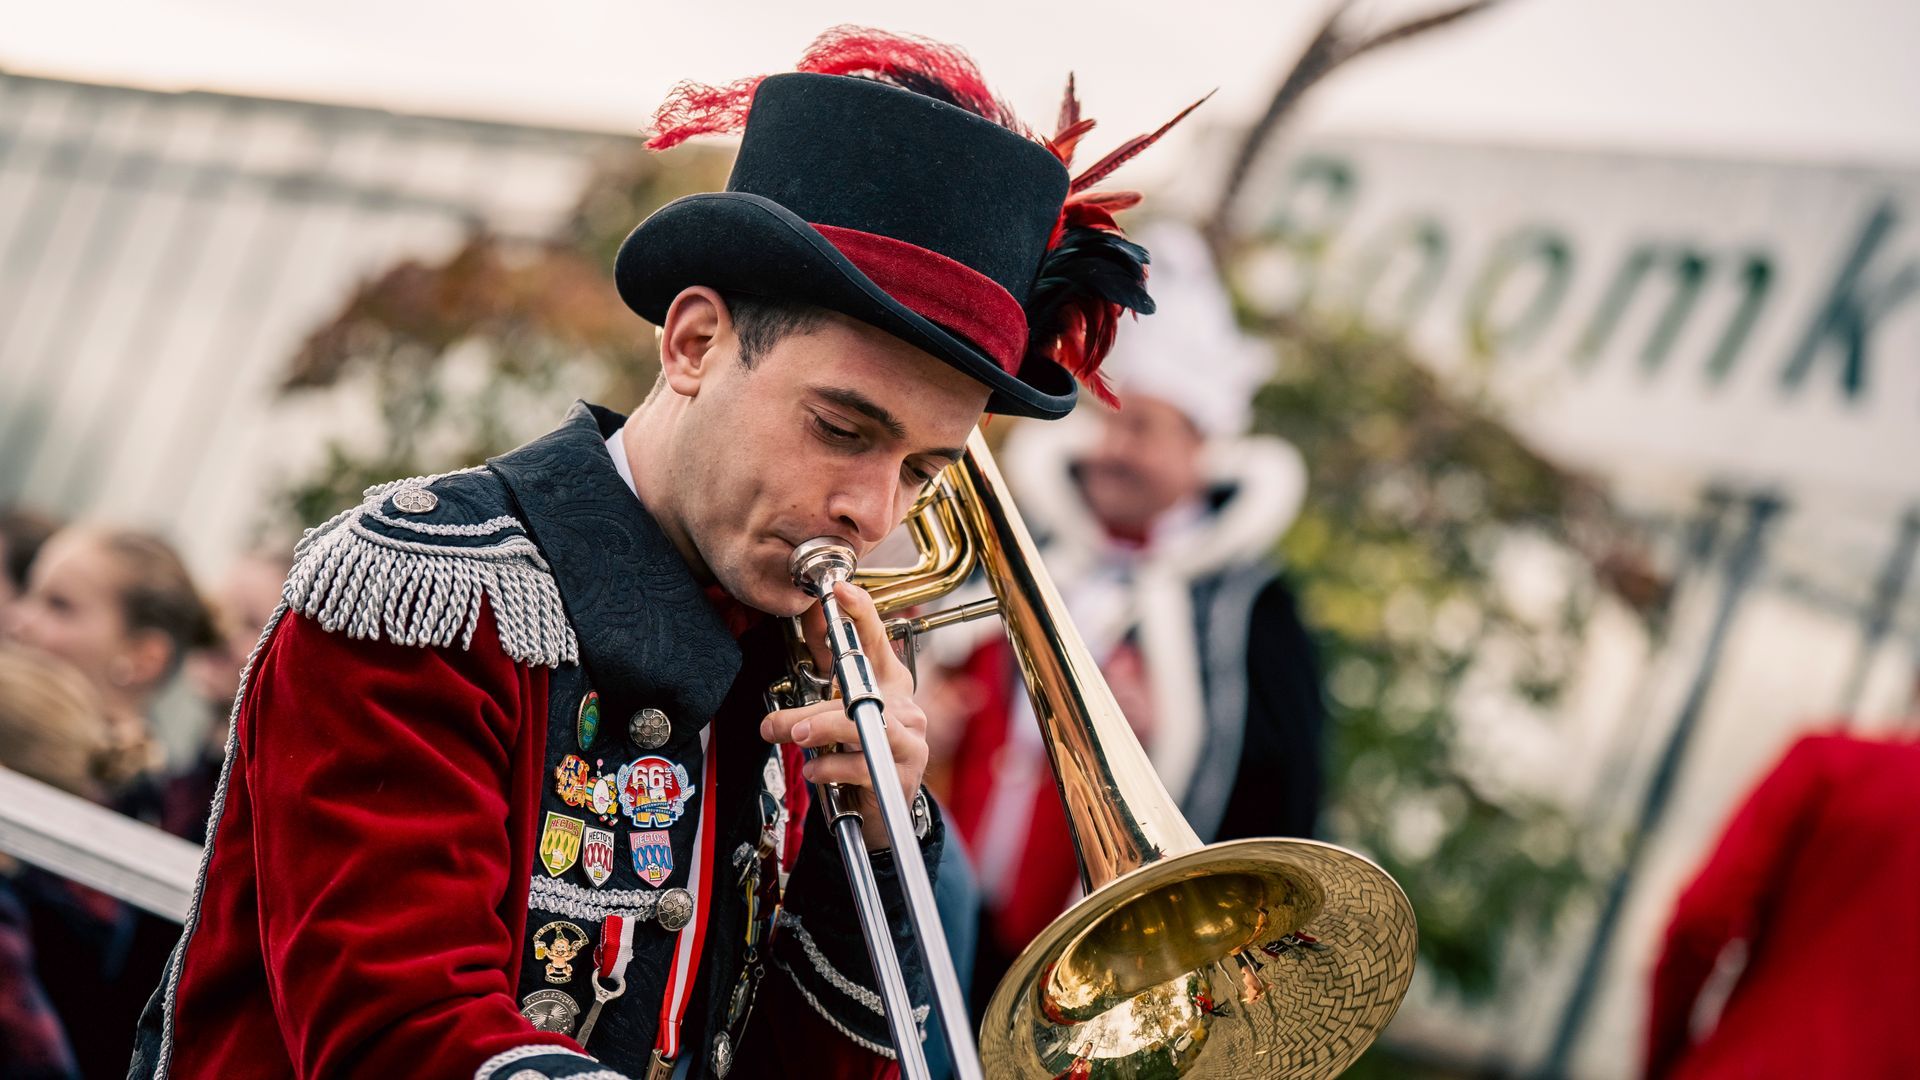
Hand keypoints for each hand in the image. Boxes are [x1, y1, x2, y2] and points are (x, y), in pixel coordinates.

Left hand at [760, 580, 928, 850]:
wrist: (882, 809)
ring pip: (866, 725)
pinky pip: (865, 764)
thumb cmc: (858, 756)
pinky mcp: (904, 774)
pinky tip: (816, 772)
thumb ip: (806, 713)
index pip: (877, 640)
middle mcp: (905, 708)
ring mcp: (909, 741)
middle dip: (816, 708)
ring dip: (825, 730)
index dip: (861, 612)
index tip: (840, 590)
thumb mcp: (834, 724)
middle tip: (778, 723)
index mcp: (889, 684)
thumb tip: (769, 722)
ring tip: (799, 737)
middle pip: (862, 692)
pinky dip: (833, 767)